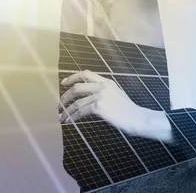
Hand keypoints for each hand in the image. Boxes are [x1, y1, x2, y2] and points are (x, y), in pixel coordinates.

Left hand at [58, 70, 172, 141]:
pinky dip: (73, 117)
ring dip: (67, 110)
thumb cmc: (128, 110)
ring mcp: (100, 96)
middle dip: (65, 95)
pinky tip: (69, 121)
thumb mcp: (116, 94)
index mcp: (107, 82)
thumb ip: (104, 92)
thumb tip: (88, 97)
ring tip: (61, 117)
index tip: (64, 83)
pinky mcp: (99, 107)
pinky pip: (81, 111)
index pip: (86, 74)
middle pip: (77, 86)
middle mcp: (103, 86)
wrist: (137, 118)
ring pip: (77, 101)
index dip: (72, 77)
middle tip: (59, 104)